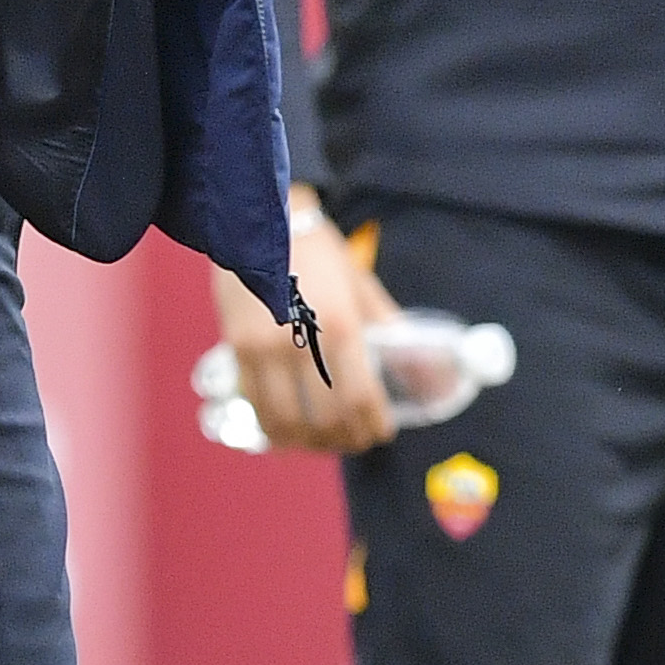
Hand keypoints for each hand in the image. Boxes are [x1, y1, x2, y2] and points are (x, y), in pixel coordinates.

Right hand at [212, 190, 401, 452]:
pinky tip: (287, 432)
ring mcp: (264, 348)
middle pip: (325, 418)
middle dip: (344, 439)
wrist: (263, 222)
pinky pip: (255, 404)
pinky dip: (274, 428)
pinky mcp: (236, 348)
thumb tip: (429, 370)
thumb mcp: (362, 287)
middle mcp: (301, 342)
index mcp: (340, 325)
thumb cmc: (319, 254)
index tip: (380, 432)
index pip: (360, 397)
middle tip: (355, 440)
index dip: (373, 425)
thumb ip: (391, 332)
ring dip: (308, 442)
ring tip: (322, 441)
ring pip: (286, 421)